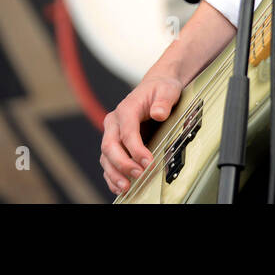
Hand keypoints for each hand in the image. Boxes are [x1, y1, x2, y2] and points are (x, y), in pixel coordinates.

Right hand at [100, 72, 181, 195]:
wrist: (156, 87)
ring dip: (114, 173)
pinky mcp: (115, 143)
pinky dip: (111, 175)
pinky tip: (119, 186)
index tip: (148, 162)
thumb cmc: (161, 89)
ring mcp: (112, 133)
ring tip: (126, 187)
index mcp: (127, 109)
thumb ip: (163, 101)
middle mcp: (114, 122)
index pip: (127, 132)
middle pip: (110, 146)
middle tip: (139, 175)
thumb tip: (158, 114)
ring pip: (106, 156)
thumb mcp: (168, 90)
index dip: (136, 149)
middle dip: (123, 163)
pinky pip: (108, 161)